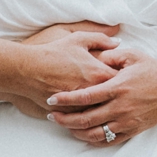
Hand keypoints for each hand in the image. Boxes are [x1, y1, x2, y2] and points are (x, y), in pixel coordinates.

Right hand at [9, 21, 125, 118]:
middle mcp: (93, 91)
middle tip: (125, 96)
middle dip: (120, 97)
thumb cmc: (52, 52)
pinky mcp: (69, 113)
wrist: (27, 70)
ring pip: (101, 111)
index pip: (123, 80)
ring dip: (106, 109)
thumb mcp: (77, 38)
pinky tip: (94, 114)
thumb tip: (117, 41)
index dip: (128, 80)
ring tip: (111, 106)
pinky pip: (85, 118)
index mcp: (99, 72)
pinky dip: (90, 116)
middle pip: (115, 99)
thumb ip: (100, 38)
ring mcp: (81, 104)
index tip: (129, 79)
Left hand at [44, 45, 156, 146]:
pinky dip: (92, 140)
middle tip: (51, 116)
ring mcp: (126, 122)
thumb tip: (94, 55)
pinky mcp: (131, 131)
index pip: (85, 96)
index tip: (52, 99)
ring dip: (75, 132)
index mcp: (118, 87)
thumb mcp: (134, 56)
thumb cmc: (153, 72)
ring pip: (94, 133)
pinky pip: (108, 141)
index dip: (66, 99)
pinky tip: (82, 135)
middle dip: (65, 119)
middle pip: (85, 119)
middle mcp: (120, 107)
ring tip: (64, 126)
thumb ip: (111, 55)